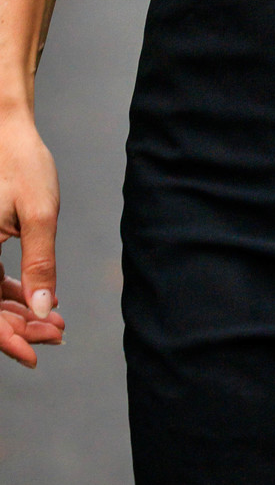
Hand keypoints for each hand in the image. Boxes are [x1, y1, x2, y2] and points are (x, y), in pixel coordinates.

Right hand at [0, 114, 62, 369]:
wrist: (2, 129)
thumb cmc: (20, 162)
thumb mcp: (39, 213)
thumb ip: (40, 264)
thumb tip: (43, 310)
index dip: (8, 340)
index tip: (36, 355)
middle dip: (19, 329)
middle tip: (59, 334)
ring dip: (16, 315)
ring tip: (56, 324)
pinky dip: (9, 295)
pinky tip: (39, 302)